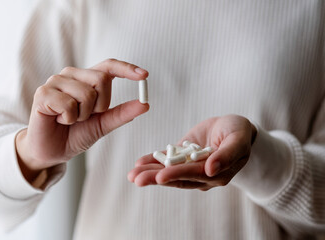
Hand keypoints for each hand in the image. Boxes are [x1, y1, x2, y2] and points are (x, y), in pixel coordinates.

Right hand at [16, 59, 148, 180]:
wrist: (52, 151)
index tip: (144, 76)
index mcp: (86, 79)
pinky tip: (59, 120)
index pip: (109, 66)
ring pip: (86, 93)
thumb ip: (122, 113)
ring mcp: (55, 82)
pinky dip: (69, 119)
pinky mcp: (43, 93)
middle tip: (86, 116)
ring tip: (70, 119)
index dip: (127, 68)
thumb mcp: (103, 124)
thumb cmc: (75, 134)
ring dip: (83, 115)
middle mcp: (71, 75)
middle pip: (102, 79)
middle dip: (101, 105)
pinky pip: (69, 104)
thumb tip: (145, 104)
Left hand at [128, 115, 256, 190]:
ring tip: (131, 174)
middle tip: (135, 178)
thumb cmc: (239, 132)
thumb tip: (211, 170)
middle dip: (155, 178)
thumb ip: (227, 155)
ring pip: (168, 171)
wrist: (232, 128)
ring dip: (149, 172)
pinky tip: (139, 162)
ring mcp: (190, 167)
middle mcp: (201, 174)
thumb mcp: (238, 139)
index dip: (176, 175)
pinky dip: (153, 161)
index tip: (160, 176)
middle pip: (176, 177)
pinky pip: (166, 160)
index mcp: (217, 173)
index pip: (193, 175)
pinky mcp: (182, 157)